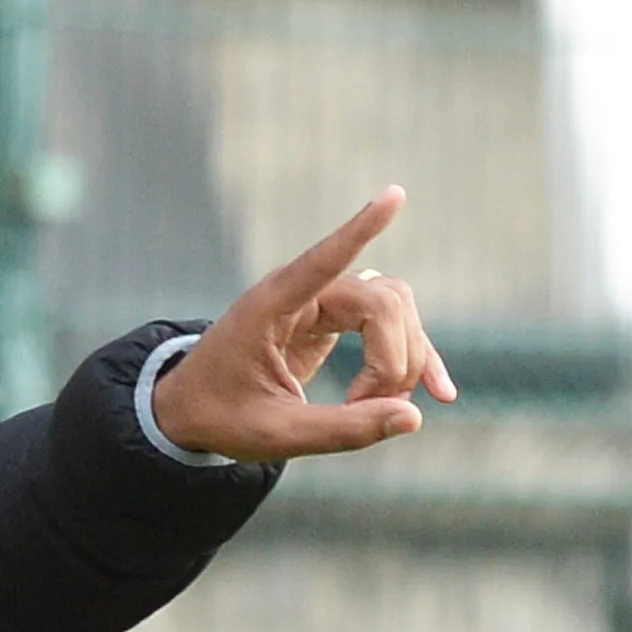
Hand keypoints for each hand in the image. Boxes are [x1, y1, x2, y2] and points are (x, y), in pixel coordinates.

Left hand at [149, 187, 456, 462]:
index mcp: (271, 306)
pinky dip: (411, 357)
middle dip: (394, 359)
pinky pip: (392, 324)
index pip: (323, 260)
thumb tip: (413, 417)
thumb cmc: (221, 416)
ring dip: (404, 358)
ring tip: (382, 408)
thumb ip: (340, 429)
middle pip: (383, 303)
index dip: (360, 230)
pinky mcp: (337, 318)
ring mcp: (323, 301)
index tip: (395, 196)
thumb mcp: (274, 435)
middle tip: (373, 409)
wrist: (192, 410)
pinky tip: (439, 392)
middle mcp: (301, 292)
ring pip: (395, 309)